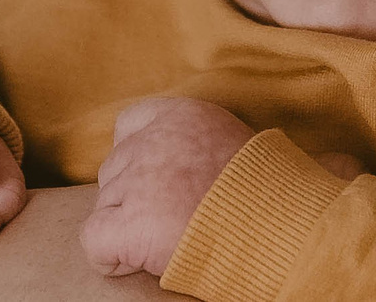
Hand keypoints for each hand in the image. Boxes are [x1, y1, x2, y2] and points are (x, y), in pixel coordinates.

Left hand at [80, 98, 257, 277]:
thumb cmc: (266, 195)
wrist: (281, 228)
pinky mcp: (130, 224)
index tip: (161, 184)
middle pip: (114, 169)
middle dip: (133, 196)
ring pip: (104, 204)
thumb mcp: (231, 142)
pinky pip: (94, 240)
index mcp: (180, 116)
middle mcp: (153, 141)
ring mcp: (138, 181)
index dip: (138, 159)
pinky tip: (143, 260)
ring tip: (172, 238)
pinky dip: (111, 258)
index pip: (129, 125)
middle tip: (174, 218)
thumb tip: (176, 164)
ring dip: (128, 226)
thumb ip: (195, 142)